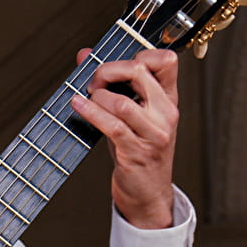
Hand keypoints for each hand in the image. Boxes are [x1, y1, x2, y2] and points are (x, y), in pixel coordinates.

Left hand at [69, 47, 179, 229]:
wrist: (147, 193)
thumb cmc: (136, 149)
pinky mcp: (137, 152)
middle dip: (107, 70)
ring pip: (122, 102)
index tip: (116, 66)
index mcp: (168, 98)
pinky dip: (91, 113)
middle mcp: (166, 113)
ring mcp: (154, 134)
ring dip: (96, 97)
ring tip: (87, 100)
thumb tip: (83, 53)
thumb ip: (110, 82)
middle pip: (139, 71)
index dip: (139, 53)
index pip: (166, 60)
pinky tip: (78, 106)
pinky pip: (112, 126)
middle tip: (94, 82)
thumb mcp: (128, 114)